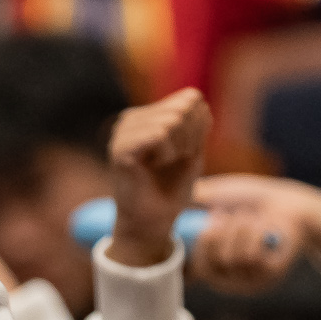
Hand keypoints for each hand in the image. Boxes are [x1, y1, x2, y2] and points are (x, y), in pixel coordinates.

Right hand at [108, 89, 212, 267]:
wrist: (153, 221)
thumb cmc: (172, 188)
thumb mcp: (193, 149)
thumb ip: (196, 122)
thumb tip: (194, 98)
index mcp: (148, 115)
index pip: (191, 99)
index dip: (199, 128)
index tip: (186, 152)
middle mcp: (132, 118)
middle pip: (183, 107)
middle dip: (190, 138)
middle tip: (175, 160)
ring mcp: (123, 131)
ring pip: (172, 121)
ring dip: (179, 149)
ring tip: (164, 165)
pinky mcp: (120, 147)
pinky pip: (158, 135)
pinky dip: (167, 154)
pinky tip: (154, 167)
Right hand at [189, 175, 320, 290]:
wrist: (291, 203)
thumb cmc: (252, 200)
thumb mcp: (215, 196)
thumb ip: (190, 203)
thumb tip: (162, 205)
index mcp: (213, 265)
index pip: (193, 268)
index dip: (199, 242)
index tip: (212, 218)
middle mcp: (228, 279)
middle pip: (209, 262)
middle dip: (220, 229)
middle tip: (232, 215)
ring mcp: (249, 281)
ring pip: (231, 257)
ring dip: (241, 228)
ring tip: (252, 218)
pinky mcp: (269, 277)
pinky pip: (251, 256)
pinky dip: (257, 234)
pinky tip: (266, 228)